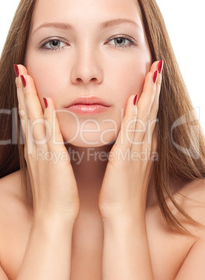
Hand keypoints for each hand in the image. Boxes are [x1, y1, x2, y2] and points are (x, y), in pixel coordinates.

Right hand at [15, 64, 79, 225]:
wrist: (54, 216)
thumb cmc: (55, 192)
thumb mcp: (50, 165)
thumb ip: (49, 149)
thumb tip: (50, 134)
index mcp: (36, 148)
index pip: (29, 117)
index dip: (26, 96)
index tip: (24, 77)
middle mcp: (35, 147)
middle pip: (26, 113)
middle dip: (23, 90)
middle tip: (19, 68)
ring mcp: (42, 153)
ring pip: (33, 119)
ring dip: (29, 97)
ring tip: (25, 75)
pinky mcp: (54, 161)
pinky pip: (49, 136)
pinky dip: (46, 118)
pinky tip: (46, 101)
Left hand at [98, 60, 162, 222]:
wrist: (122, 215)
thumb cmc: (122, 190)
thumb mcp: (130, 163)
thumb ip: (133, 146)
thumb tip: (134, 131)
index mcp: (143, 145)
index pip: (150, 114)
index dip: (152, 93)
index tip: (153, 74)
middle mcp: (144, 145)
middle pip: (152, 110)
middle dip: (155, 87)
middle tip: (157, 64)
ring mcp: (137, 151)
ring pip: (145, 117)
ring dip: (149, 94)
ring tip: (153, 72)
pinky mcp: (126, 158)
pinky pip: (131, 133)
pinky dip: (134, 116)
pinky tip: (135, 100)